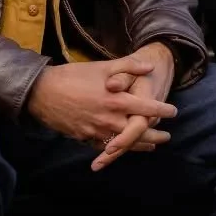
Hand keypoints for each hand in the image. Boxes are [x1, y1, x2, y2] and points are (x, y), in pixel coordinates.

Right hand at [26, 52, 177, 166]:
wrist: (42, 92)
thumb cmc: (72, 76)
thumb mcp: (102, 66)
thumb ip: (128, 66)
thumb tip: (150, 67)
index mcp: (117, 100)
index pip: (147, 108)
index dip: (162, 110)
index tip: (173, 111)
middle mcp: (110, 119)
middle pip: (140, 132)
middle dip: (155, 135)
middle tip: (167, 136)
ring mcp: (97, 131)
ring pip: (125, 143)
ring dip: (140, 145)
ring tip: (152, 145)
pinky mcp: (85, 138)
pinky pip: (105, 147)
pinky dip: (118, 149)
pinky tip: (124, 148)